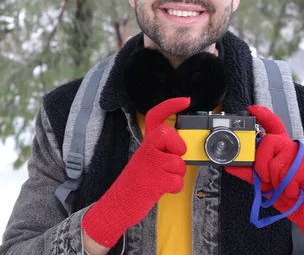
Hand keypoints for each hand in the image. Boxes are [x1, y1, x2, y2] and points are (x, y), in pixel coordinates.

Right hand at [81, 97, 189, 247]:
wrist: (118, 204)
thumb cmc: (137, 182)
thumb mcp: (147, 160)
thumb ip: (161, 149)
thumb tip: (183, 145)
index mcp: (146, 143)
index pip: (155, 116)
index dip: (170, 105)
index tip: (185, 100)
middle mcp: (146, 150)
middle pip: (168, 134)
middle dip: (177, 148)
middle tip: (171, 158)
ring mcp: (149, 165)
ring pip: (178, 162)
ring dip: (176, 174)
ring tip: (163, 178)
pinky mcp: (153, 182)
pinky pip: (176, 181)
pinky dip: (174, 187)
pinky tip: (162, 188)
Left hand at [225, 105, 303, 247]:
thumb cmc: (290, 196)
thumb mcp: (265, 184)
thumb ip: (249, 172)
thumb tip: (230, 164)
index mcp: (281, 149)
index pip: (273, 125)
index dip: (263, 115)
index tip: (252, 109)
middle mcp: (291, 147)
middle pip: (268, 142)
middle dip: (262, 165)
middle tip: (268, 181)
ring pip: (277, 161)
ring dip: (277, 181)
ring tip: (286, 188)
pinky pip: (290, 174)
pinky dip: (289, 188)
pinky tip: (297, 191)